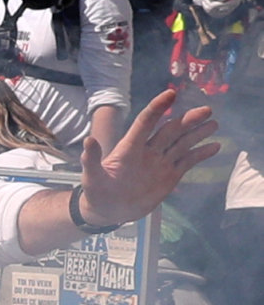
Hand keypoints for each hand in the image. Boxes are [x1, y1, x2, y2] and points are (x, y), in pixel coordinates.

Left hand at [85, 86, 224, 226]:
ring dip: (197, 133)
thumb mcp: (92, 176)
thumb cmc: (96, 192)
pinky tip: (215, 146)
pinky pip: (188, 161)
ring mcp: (160, 162)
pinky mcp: (170, 175)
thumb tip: (88, 140)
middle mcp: (148, 151)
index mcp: (130, 148)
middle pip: (170, 130)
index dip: (157, 108)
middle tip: (206, 110)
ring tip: (213, 123)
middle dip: (187, 120)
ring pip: (182, 143)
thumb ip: (92, 159)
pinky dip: (201, 154)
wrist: (107, 211)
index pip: (145, 123)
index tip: (170, 94)